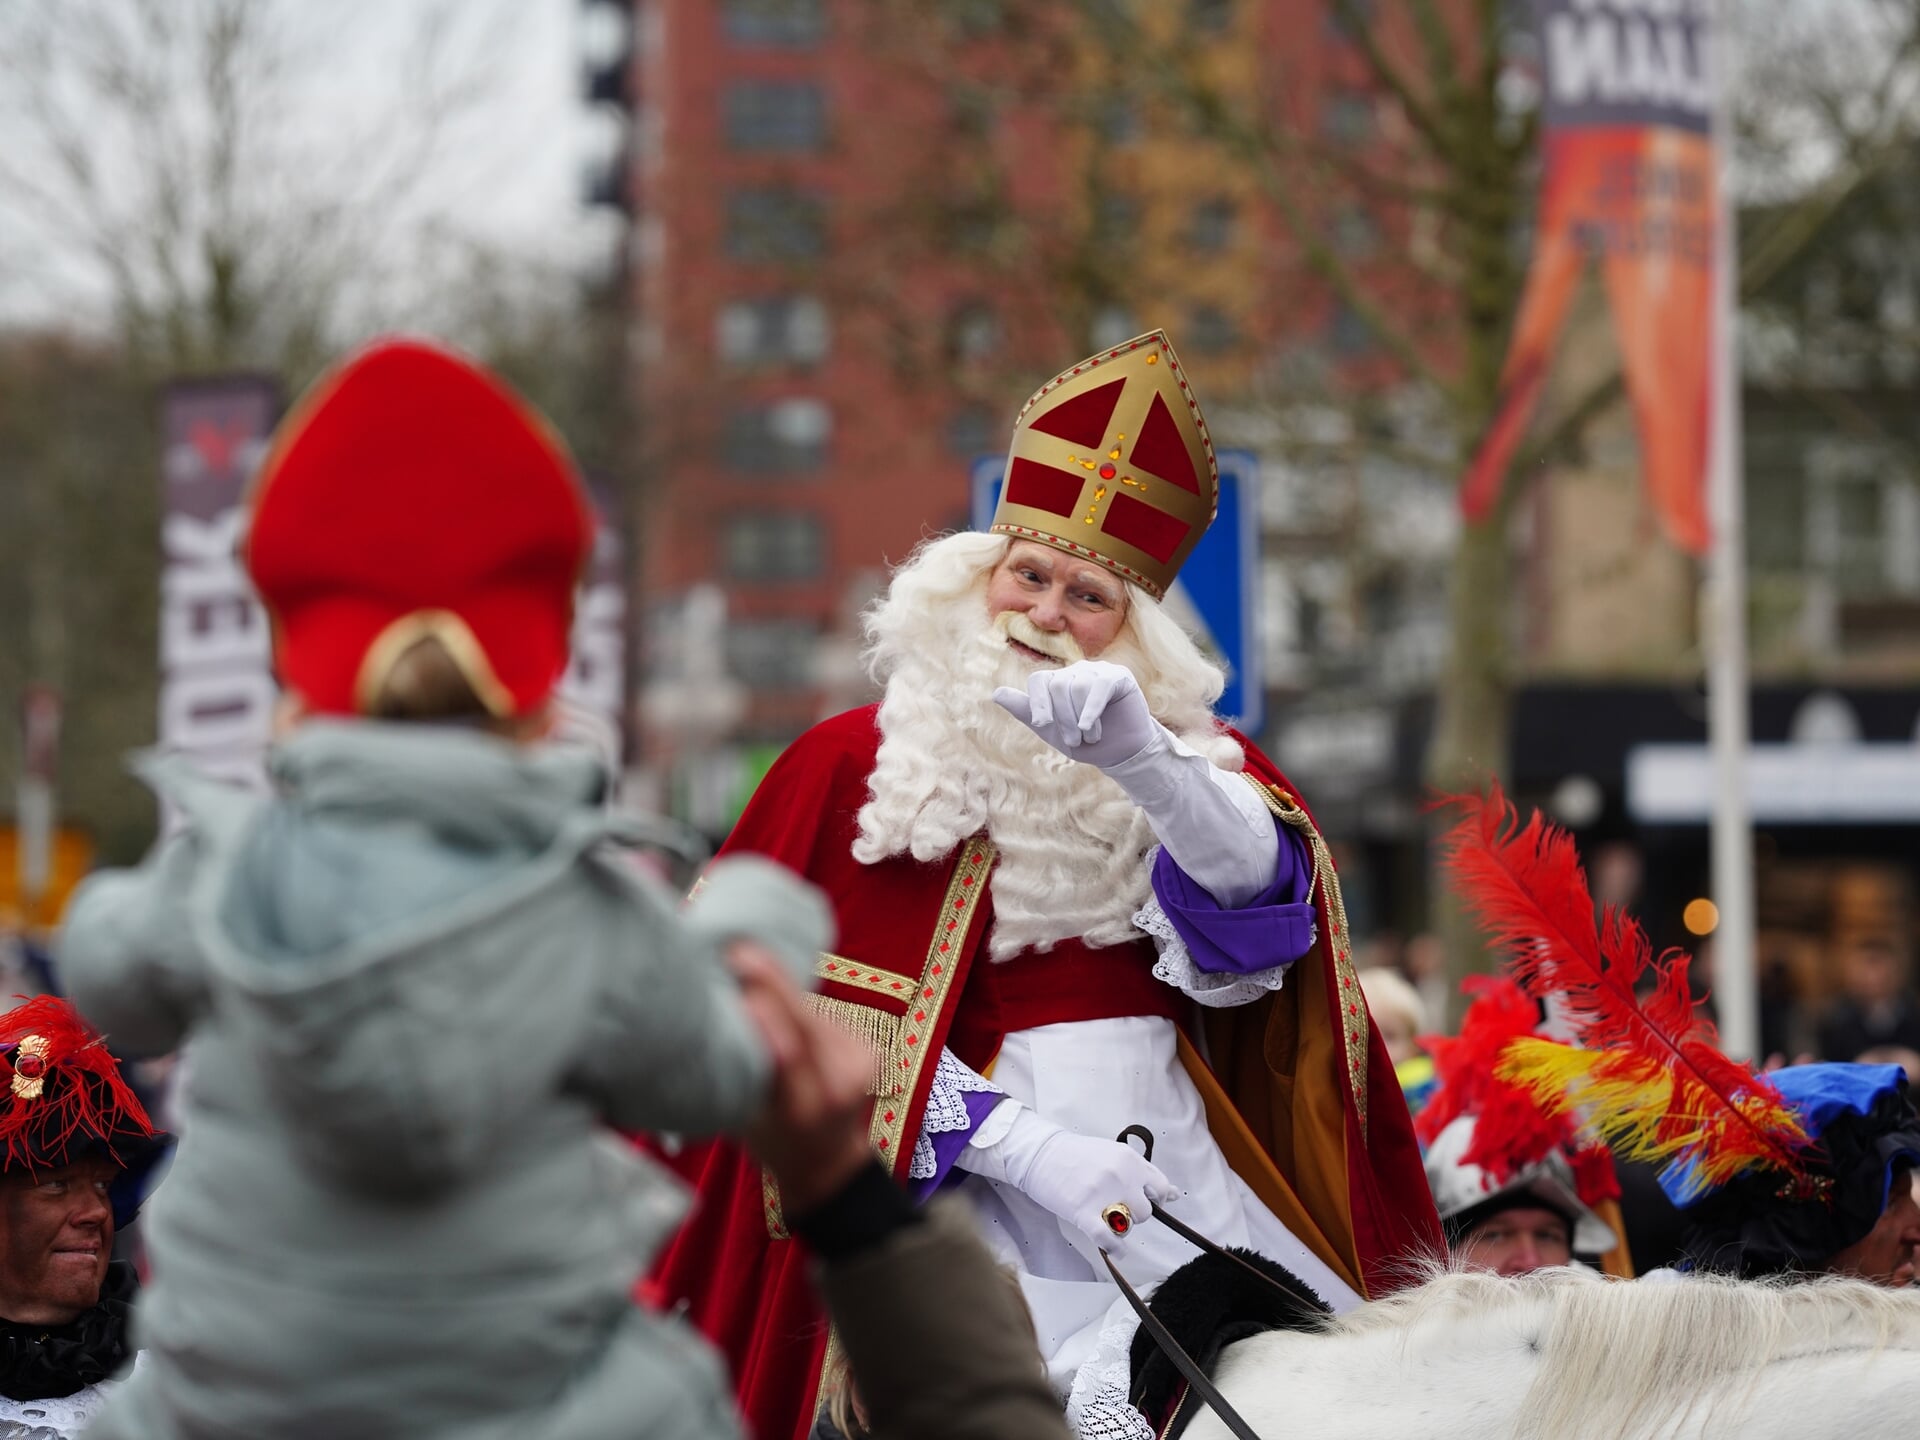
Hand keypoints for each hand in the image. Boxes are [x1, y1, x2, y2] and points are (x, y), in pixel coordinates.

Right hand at [728, 943, 875, 1212]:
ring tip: (746, 962)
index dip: (766, 1009)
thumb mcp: (746, 1119)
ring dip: (781, 987)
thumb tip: (721, 1012)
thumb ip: (740, 1072)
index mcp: (804, 1111)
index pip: (790, 1051)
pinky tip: (775, 992)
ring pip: (814, 1013)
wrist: (830, 1163)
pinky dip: (796, 1003)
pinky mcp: (871, 1048)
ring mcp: (863, 1065)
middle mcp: (841, 1086)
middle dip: (772, 980)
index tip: (738, 976)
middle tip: (737, 949)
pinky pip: (823, 1015)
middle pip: (807, 1021)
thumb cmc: (774, 1144)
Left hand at [992, 660, 1157, 769]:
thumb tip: (995, 694)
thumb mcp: (1051, 731)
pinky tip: (1090, 726)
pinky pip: (1100, 685)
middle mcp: (1075, 671)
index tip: (1042, 724)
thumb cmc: (1085, 742)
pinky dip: (1092, 708)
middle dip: (1063, 718)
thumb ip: (1025, 711)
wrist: (1121, 753)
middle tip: (1074, 740)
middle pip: (1058, 686)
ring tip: (1090, 736)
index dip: (1038, 702)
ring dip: (1081, 719)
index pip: (1039, 680)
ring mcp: (1098, 671)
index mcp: (1057, 682)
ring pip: (1078, 686)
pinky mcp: (1119, 676)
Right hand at [1016, 1127, 1179, 1251]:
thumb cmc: (1076, 1153)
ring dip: (1121, 1228)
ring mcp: (1103, 1195)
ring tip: (1106, 1219)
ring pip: (1129, 1226)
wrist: (1041, 1154)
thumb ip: (1143, 1173)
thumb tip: (1175, 1194)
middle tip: (1117, 1209)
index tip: (1145, 1201)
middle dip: (1134, 1214)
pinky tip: (1115, 1249)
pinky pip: (1108, 1239)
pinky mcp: (1084, 1212)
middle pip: (1145, 1212)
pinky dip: (1115, 1248)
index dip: (1155, 1199)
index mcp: (1130, 1160)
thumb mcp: (1113, 1153)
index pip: (1160, 1187)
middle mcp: (1121, 1176)